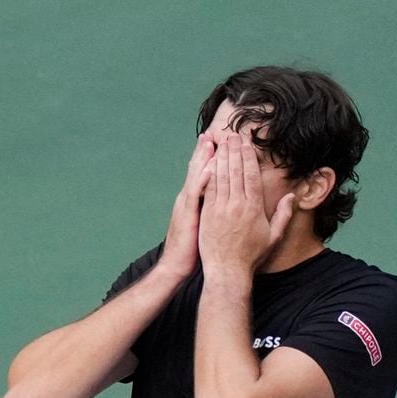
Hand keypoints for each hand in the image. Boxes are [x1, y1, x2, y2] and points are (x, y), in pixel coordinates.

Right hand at [158, 133, 214, 278]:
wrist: (176, 265)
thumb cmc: (193, 248)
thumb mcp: (202, 223)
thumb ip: (209, 208)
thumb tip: (221, 199)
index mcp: (193, 200)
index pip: (202, 173)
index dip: (209, 157)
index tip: (220, 141)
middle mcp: (187, 198)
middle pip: (196, 169)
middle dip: (205, 150)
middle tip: (213, 132)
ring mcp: (186, 205)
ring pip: (195, 177)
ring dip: (202, 158)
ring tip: (210, 141)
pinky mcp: (187, 215)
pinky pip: (195, 195)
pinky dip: (201, 181)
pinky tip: (209, 169)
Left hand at [198, 133, 294, 278]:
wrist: (228, 271)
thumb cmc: (252, 256)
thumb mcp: (274, 236)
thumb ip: (283, 215)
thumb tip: (291, 196)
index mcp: (254, 208)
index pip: (252, 175)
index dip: (249, 156)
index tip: (247, 143)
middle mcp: (237, 205)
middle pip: (236, 171)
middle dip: (234, 151)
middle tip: (233, 135)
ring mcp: (220, 208)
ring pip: (221, 176)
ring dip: (222, 157)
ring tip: (221, 142)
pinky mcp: (207, 213)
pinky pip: (209, 188)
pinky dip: (209, 173)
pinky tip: (209, 162)